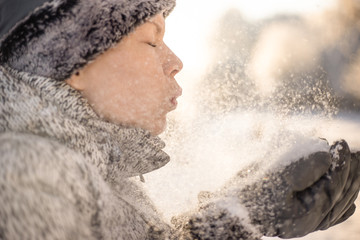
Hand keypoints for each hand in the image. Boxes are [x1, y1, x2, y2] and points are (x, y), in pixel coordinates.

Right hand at [239, 140, 359, 237]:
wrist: (233, 210)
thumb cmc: (251, 193)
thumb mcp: (275, 175)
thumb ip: (303, 165)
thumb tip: (326, 154)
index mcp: (307, 213)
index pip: (333, 185)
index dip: (340, 163)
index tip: (341, 143)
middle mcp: (311, 221)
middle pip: (340, 194)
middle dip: (349, 170)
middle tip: (355, 150)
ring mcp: (307, 221)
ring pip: (338, 204)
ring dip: (347, 182)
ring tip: (354, 164)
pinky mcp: (301, 218)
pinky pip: (329, 216)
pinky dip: (340, 204)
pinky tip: (350, 203)